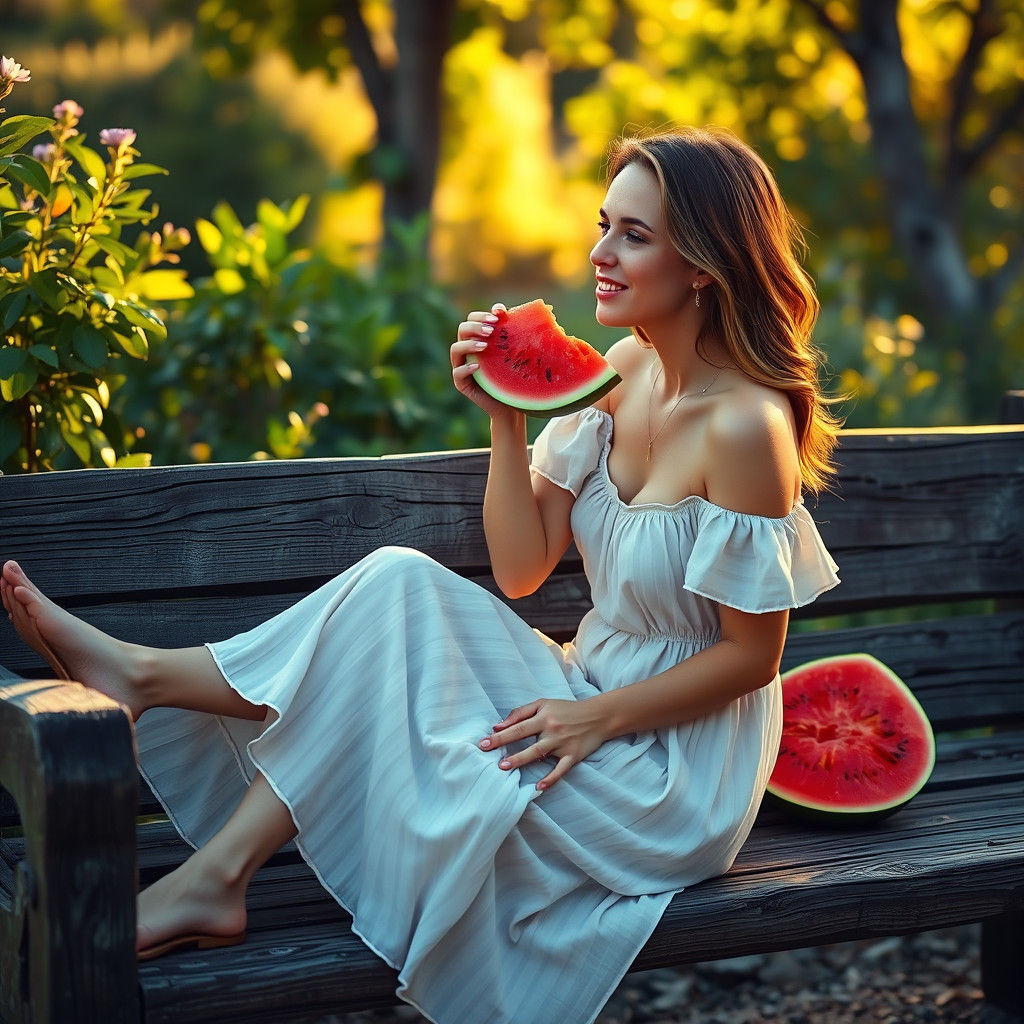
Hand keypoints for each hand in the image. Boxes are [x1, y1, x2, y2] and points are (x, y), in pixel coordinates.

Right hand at [451, 302, 517, 419]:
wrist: (511, 403)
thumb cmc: (512, 375)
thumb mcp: (512, 351)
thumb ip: (507, 331)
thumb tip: (502, 308)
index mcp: (477, 339)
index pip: (471, 319)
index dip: (481, 315)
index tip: (497, 316)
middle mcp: (467, 350)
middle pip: (462, 329)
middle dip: (476, 326)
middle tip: (491, 330)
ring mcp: (461, 366)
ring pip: (455, 349)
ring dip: (469, 344)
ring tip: (485, 345)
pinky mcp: (461, 383)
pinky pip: (457, 373)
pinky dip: (466, 368)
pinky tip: (479, 366)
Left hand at [478, 697, 609, 790]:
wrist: (598, 716)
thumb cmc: (567, 710)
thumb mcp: (544, 704)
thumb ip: (521, 712)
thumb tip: (499, 725)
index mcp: (543, 716)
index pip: (517, 726)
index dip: (499, 734)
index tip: (483, 743)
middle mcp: (552, 729)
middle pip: (525, 739)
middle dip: (505, 745)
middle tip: (487, 752)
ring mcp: (562, 743)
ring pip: (539, 753)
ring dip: (521, 760)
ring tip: (504, 767)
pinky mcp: (573, 755)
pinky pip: (560, 769)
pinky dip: (551, 778)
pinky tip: (539, 787)